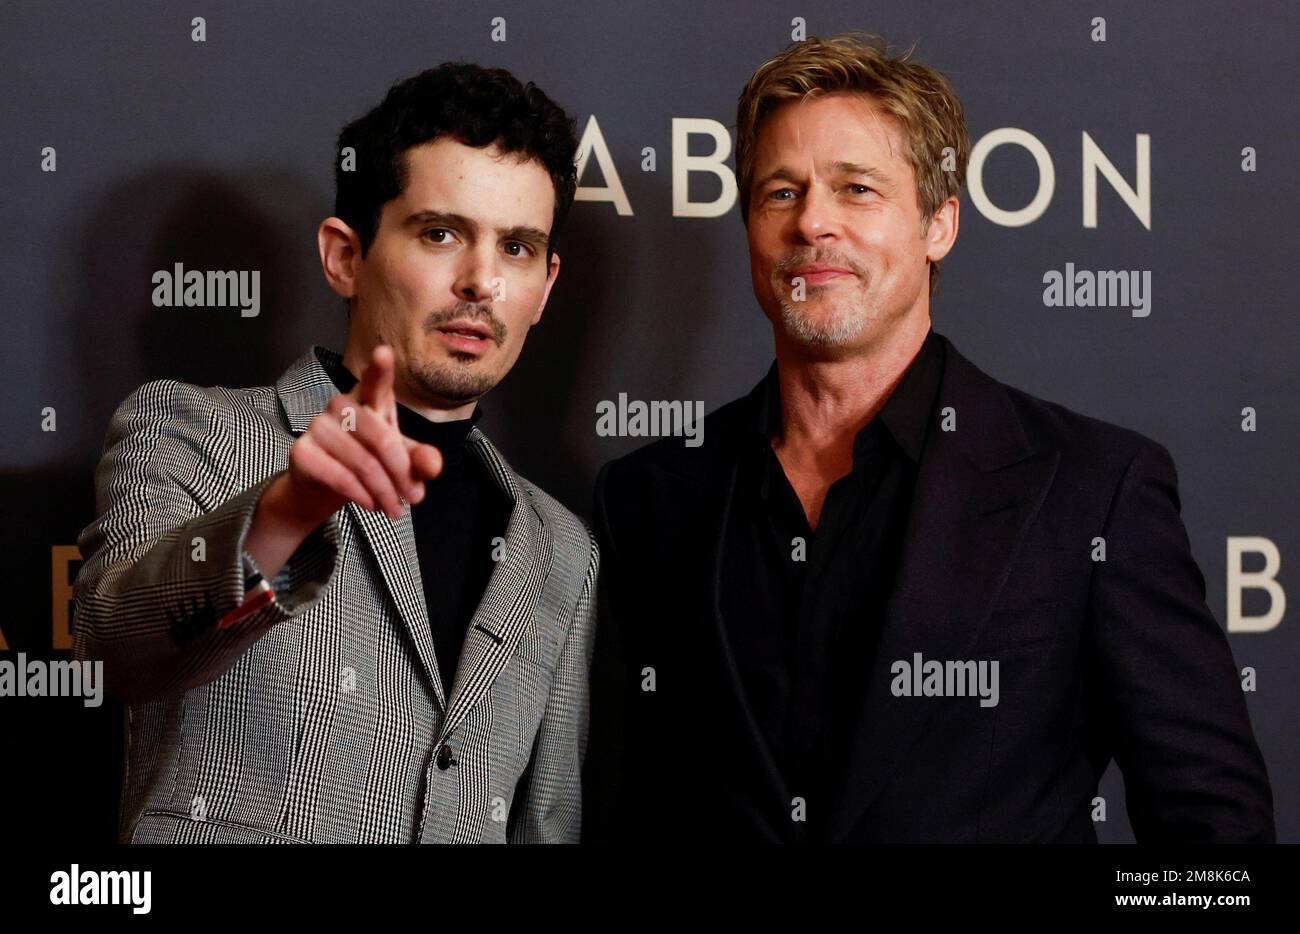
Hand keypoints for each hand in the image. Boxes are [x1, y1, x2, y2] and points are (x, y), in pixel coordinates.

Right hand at [272, 345, 443, 527]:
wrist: (319, 493)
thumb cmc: (365, 466)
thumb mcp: (399, 464)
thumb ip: (419, 461)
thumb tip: (433, 466)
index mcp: (368, 402)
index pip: (375, 383)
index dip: (380, 369)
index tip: (384, 353)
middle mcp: (341, 407)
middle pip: (381, 438)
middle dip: (402, 474)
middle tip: (412, 499)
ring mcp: (318, 426)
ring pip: (364, 462)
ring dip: (385, 492)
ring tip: (394, 509)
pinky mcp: (303, 451)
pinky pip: (341, 476)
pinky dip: (362, 496)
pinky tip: (370, 504)